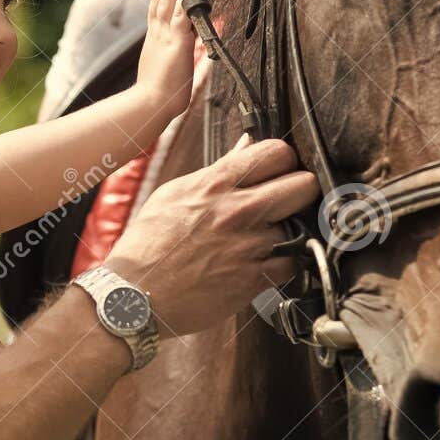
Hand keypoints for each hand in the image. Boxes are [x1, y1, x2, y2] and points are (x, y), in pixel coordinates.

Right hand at [102, 136, 317, 336]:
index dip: (285, 161)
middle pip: (304, 186)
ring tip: (268, 237)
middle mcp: (237, 211)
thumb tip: (245, 146)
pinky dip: (285, 263)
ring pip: (302, 226)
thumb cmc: (149, 244)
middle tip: (288, 202)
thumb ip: (217, 170)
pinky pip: (294, 263)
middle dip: (301, 192)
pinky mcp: (255, 279)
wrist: (135, 294)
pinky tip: (266, 261)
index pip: (277, 152)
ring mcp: (249, 246)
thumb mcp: (175, 194)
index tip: (280, 172)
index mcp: (215, 184)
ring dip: (290, 232)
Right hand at [135, 0, 196, 118]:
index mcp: (154, 40)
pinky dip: (183, 1)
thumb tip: (190, 52)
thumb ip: (178, 57)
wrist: (150, 104)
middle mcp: (157, 34)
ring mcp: (165, 37)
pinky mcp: (176, 43)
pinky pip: (180, 16)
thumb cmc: (160, 94)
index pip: (156, 9)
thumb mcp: (168, 69)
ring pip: (167, 3)